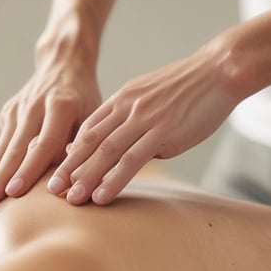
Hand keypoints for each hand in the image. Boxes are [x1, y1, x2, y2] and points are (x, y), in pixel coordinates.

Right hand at [0, 53, 100, 203]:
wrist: (63, 63)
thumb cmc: (85, 98)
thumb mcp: (94, 114)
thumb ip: (83, 143)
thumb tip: (72, 176)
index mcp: (60, 106)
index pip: (43, 143)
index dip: (29, 169)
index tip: (16, 192)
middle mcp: (34, 106)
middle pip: (17, 147)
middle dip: (4, 175)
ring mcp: (18, 108)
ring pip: (4, 146)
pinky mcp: (8, 112)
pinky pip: (1, 142)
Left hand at [48, 51, 236, 204]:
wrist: (220, 71)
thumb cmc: (190, 89)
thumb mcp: (152, 98)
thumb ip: (134, 121)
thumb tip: (125, 150)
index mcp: (122, 99)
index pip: (88, 128)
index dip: (70, 151)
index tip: (55, 170)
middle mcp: (127, 108)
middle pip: (89, 141)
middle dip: (68, 167)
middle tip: (50, 190)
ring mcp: (144, 119)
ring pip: (106, 152)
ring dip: (85, 178)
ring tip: (71, 199)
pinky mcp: (163, 131)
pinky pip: (132, 159)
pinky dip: (114, 179)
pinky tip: (102, 196)